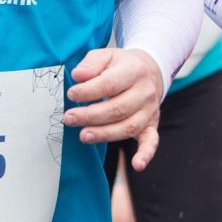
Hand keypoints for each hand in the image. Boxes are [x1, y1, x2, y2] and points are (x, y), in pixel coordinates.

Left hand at [64, 47, 163, 170]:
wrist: (148, 71)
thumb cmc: (120, 65)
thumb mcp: (106, 56)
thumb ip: (90, 64)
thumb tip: (78, 76)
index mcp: (134, 70)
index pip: (111, 84)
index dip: (89, 91)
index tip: (72, 95)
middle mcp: (145, 92)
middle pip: (118, 108)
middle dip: (91, 115)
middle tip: (69, 118)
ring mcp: (150, 110)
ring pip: (128, 127)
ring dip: (104, 134)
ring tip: (83, 135)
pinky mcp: (151, 125)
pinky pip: (152, 141)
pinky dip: (146, 154)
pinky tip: (137, 165)